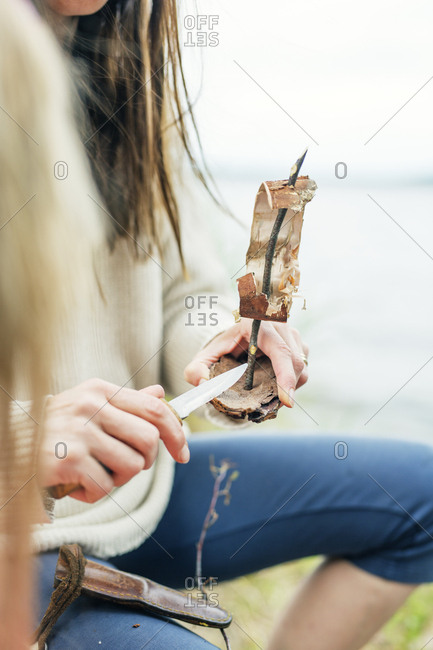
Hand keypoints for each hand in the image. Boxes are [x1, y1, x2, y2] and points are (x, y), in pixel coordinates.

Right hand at [39, 378, 188, 502]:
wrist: (12, 446)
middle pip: (149, 440)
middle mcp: (90, 406)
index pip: (154, 409)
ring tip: (94, 473)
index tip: (182, 454)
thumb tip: (159, 393)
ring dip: (117, 480)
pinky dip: (94, 494)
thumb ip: (125, 403)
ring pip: (132, 466)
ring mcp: (79, 431)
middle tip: (123, 467)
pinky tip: (76, 485)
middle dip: (144, 461)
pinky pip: (105, 486)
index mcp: (99, 391)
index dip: (176, 433)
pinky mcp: (68, 459)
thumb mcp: (89, 406)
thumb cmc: (55, 429)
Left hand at [184, 319, 308, 407]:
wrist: (234, 339)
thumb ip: (195, 370)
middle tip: (277, 405)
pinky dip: (292, 381)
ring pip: (301, 366)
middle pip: (294, 360)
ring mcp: (291, 332)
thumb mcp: (204, 358)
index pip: (279, 349)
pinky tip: (276, 382)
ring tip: (270, 389)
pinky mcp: (299, 343)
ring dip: (289, 384)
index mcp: (256, 323)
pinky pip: (303, 367)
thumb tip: (202, 382)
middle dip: (288, 387)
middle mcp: (278, 324)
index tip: (286, 400)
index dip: (285, 375)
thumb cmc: (221, 349)